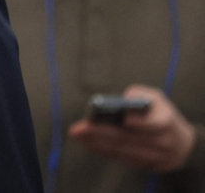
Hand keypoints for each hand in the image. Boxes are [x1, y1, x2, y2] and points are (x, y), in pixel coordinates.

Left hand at [68, 85, 196, 171]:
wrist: (183, 145)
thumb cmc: (162, 114)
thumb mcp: (157, 99)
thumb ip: (140, 94)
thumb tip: (123, 98)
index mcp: (168, 122)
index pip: (155, 124)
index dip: (140, 123)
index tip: (123, 119)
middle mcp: (163, 142)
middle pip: (130, 138)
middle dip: (102, 132)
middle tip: (80, 127)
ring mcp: (154, 157)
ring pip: (123, 151)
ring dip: (98, 143)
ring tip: (78, 134)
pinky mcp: (145, 166)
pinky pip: (122, 159)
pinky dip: (103, 151)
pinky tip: (88, 142)